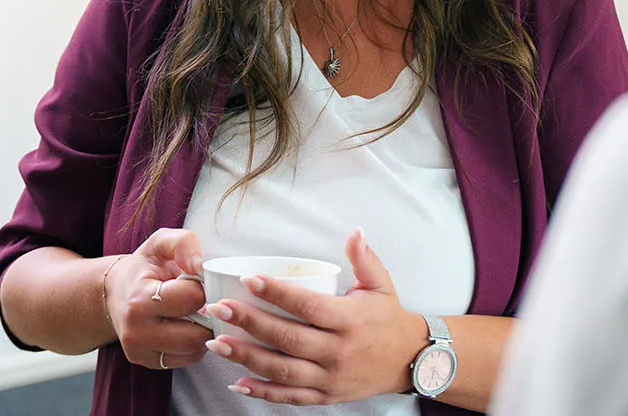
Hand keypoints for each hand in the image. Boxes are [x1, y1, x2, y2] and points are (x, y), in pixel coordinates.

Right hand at [104, 228, 209, 369]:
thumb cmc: (142, 267)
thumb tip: (200, 265)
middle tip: (204, 301)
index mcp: (140, 298)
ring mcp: (139, 350)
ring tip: (197, 314)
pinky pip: (185, 360)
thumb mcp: (160, 243)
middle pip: (195, 334)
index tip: (195, 280)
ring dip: (203, 332)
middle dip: (207, 316)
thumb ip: (183, 243)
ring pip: (192, 351)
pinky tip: (188, 327)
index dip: (201, 286)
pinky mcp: (145, 361)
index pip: (191, 298)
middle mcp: (136, 330)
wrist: (114, 292)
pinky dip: (193, 346)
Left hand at [203, 228, 424, 404]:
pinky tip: (238, 381)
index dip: (276, 293)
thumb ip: (364, 258)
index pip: (307, 306)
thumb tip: (355, 230)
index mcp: (349, 320)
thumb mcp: (381, 284)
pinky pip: (289, 397)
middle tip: (220, 309)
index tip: (249, 280)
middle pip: (286, 338)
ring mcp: (330, 377)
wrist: (410, 361)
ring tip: (217, 343)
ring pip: (282, 370)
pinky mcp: (325, 396)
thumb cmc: (388, 318)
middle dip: (249, 323)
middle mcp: (337, 351)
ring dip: (247, 357)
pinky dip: (262, 392)